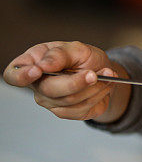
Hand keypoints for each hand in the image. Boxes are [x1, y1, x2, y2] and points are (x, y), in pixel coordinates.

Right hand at [3, 41, 123, 120]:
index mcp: (33, 64)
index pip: (14, 75)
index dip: (22, 75)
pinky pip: (82, 109)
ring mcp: (51, 101)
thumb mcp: (76, 48)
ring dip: (94, 87)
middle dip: (76, 82)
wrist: (104, 73)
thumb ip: (60, 54)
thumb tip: (44, 65)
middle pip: (49, 90)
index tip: (38, 70)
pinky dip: (98, 94)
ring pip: (70, 101)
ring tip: (106, 74)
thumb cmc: (84, 58)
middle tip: (93, 74)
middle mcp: (38, 85)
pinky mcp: (66, 113)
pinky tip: (104, 84)